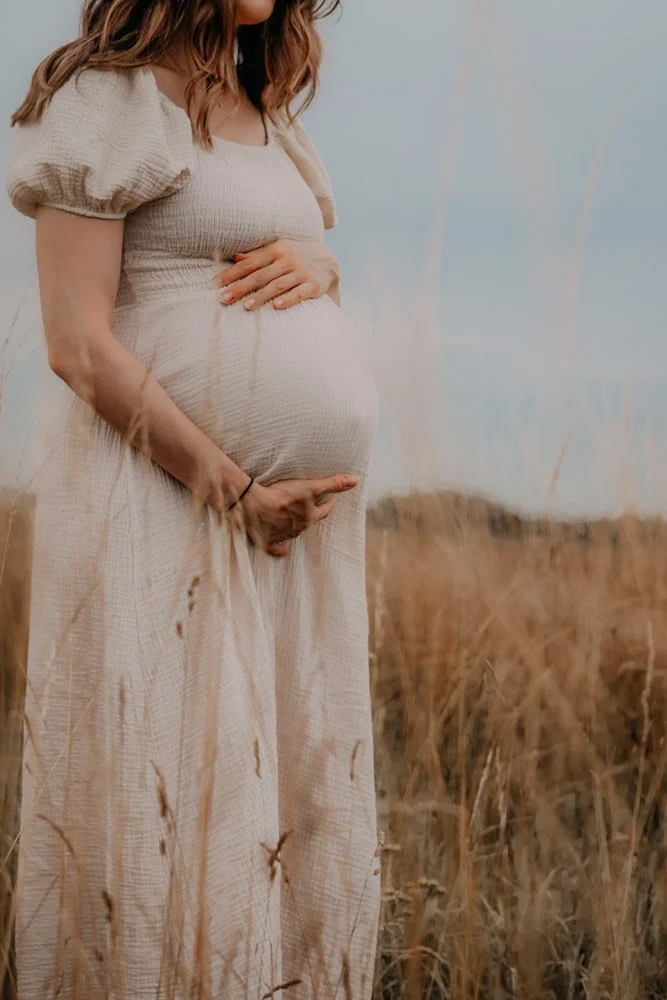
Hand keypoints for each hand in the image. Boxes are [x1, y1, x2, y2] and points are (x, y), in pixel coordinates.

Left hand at [217, 238, 339, 311]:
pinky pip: (299, 293)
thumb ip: (257, 255)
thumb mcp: (278, 250)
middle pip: (260, 275)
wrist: (329, 260)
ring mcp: (301, 273)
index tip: (216, 284)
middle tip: (224, 299)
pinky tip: (276, 307)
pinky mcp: (313, 285)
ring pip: (277, 285)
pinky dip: (287, 300)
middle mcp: (287, 260)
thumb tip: (235, 256)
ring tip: (246, 307)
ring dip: (261, 296)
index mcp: (275, 250)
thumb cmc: (295, 256)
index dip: (232, 274)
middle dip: (241, 287)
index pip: (249, 263)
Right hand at [232, 473, 358, 556]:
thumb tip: (355, 481)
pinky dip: (280, 549)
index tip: (330, 498)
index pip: (325, 511)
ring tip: (297, 520)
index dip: (328, 503)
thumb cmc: (281, 495)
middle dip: (313, 515)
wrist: (252, 505)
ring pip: (294, 534)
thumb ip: (333, 484)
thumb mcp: (309, 487)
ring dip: (297, 528)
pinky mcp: (266, 541)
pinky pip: (276, 548)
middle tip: (313, 508)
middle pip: (310, 523)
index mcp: (309, 518)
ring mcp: (282, 537)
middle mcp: (297, 529)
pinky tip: (284, 552)